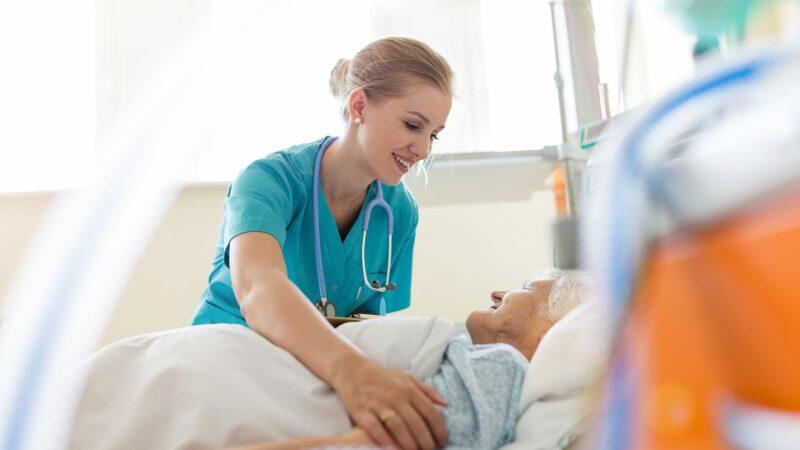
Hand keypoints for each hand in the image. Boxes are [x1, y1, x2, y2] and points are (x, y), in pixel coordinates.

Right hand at [331, 357, 447, 449]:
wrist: (351, 369)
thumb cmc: (383, 377)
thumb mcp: (407, 378)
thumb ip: (427, 391)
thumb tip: (445, 405)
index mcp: (409, 390)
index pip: (431, 413)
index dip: (440, 430)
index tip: (443, 442)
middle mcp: (396, 396)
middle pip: (417, 423)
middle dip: (426, 442)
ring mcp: (378, 403)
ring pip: (399, 427)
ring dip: (409, 443)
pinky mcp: (362, 411)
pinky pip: (375, 428)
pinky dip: (384, 439)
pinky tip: (392, 449)